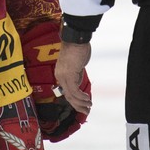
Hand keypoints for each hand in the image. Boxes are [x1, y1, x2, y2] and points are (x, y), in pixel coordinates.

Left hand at [21, 21, 90, 140]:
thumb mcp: (77, 64)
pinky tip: (87, 99)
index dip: (74, 100)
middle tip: (86, 110)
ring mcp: (63, 76)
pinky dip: (81, 97)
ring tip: (89, 106)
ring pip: (71, 95)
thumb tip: (78, 80)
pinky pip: (75, 91)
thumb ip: (76, 73)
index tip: (83, 104)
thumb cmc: (77, 48)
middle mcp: (60, 76)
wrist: (76, 39)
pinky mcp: (69, 76)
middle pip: (67, 96)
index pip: (66, 91)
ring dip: (81, 103)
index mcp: (60, 73)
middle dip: (77, 105)